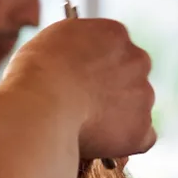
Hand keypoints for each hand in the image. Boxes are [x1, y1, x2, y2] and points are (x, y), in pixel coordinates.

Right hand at [3, 18, 155, 159]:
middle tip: (87, 107)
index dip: (98, 69)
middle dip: (114, 92)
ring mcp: (143, 95)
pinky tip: (100, 144)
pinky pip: (140, 139)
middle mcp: (137, 60)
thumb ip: (74, 52)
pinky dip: (123, 144)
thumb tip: (72, 67)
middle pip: (131, 77)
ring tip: (84, 127)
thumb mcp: (52, 44)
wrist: (41, 104)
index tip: (85, 82)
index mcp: (114, 34)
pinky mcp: (141, 129)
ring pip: (136, 109)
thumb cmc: (34, 75)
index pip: (115, 50)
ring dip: (117, 118)